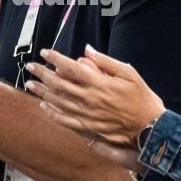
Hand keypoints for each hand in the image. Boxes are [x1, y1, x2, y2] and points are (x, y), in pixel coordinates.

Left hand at [24, 45, 164, 149]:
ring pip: (58, 102)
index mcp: (100, 83)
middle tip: (30, 66)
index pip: (71, 67)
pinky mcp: (89, 128)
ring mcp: (87, 115)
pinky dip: (53, 113)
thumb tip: (88, 50)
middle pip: (59, 84)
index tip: (45, 52)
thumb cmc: (142, 99)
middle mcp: (90, 99)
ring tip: (30, 84)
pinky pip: (65, 120)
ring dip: (42, 92)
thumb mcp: (129, 74)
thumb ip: (106, 61)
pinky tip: (44, 107)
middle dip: (42, 74)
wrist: (150, 129)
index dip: (55, 58)